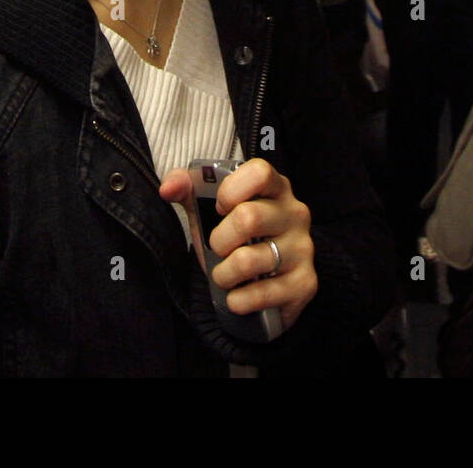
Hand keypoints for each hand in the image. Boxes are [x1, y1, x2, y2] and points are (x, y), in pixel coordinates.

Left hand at [159, 158, 316, 331]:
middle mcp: (296, 214)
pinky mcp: (305, 283)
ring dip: (223, 274)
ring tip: (225, 275)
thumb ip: (188, 189)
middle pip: (248, 218)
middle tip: (218, 248)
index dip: (231, 190)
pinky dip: (237, 300)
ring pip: (248, 260)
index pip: (259, 173)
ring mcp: (304, 249)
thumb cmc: (237, 238)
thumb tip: (167, 187)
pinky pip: (261, 295)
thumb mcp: (210, 210)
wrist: (264, 285)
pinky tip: (238, 296)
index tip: (219, 207)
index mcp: (276, 187)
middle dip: (219, 240)